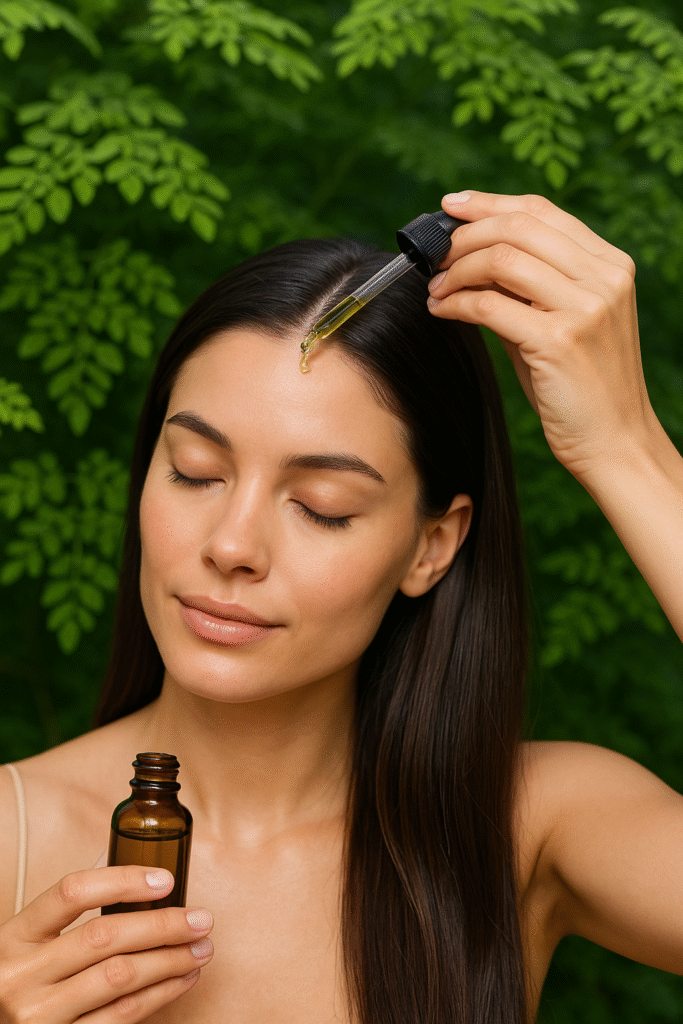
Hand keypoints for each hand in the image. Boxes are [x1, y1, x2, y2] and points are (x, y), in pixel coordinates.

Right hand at [0, 865, 213, 1022]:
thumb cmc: (20, 979)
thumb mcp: (27, 941)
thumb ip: (68, 907)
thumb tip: (119, 862)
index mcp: (15, 936)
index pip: (71, 894)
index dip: (122, 881)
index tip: (165, 879)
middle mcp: (21, 977)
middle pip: (104, 936)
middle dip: (162, 925)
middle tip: (201, 918)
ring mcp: (39, 1016)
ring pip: (120, 977)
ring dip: (170, 960)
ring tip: (201, 948)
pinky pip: (121, 1016)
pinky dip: (160, 994)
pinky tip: (182, 978)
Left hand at [426, 190, 653, 482]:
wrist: (615, 443)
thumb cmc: (580, 387)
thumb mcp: (559, 323)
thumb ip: (524, 289)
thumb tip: (466, 260)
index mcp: (609, 264)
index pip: (542, 211)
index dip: (490, 203)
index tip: (451, 207)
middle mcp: (603, 278)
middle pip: (518, 227)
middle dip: (464, 237)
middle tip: (433, 257)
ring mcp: (585, 307)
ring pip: (501, 260)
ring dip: (456, 271)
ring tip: (436, 289)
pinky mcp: (560, 341)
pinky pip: (490, 306)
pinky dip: (457, 304)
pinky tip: (442, 311)